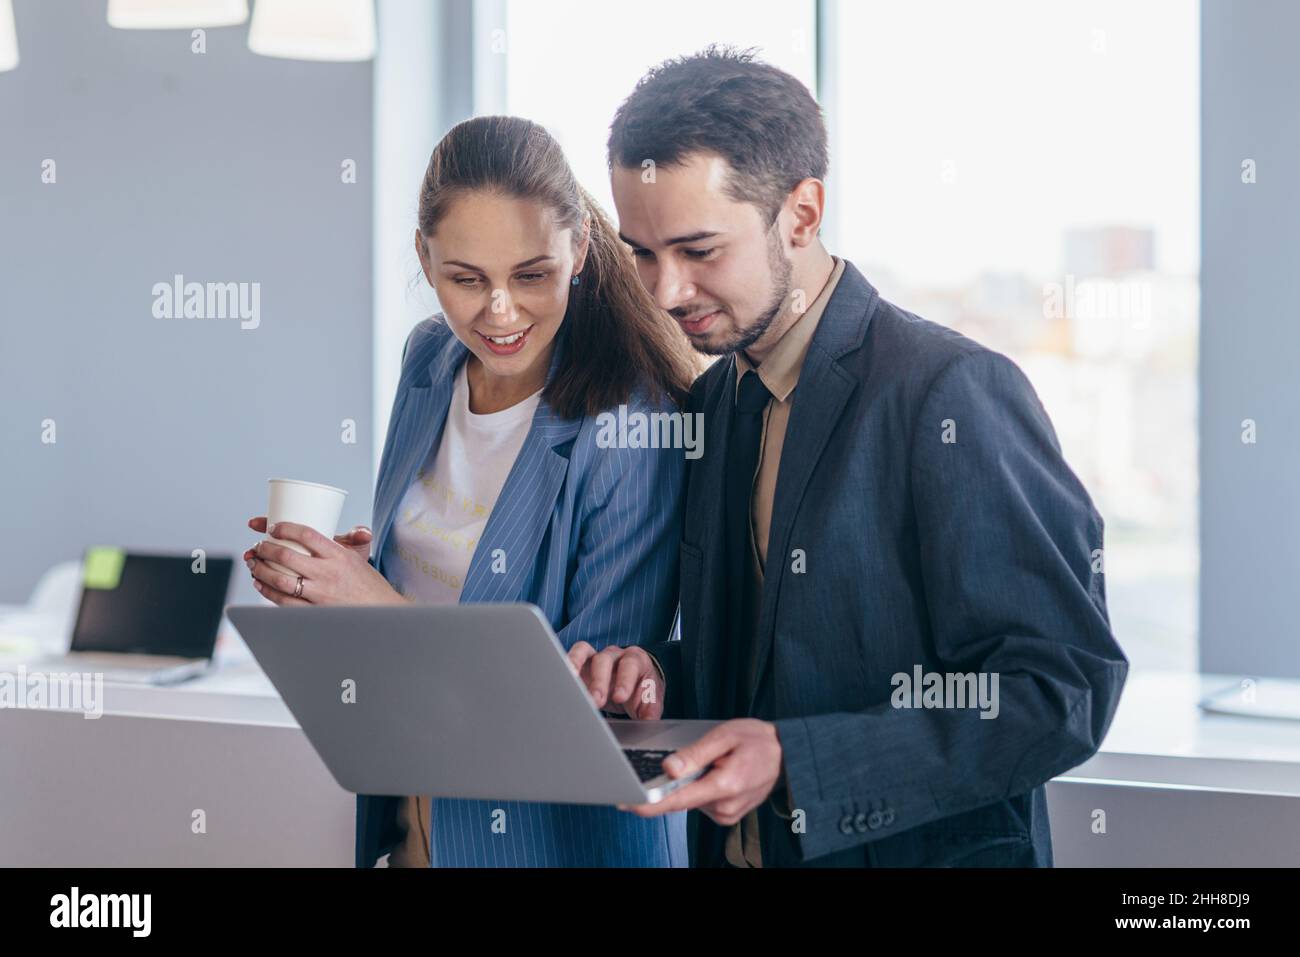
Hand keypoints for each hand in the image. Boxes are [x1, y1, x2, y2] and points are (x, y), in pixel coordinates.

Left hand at [242, 519, 406, 606]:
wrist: (381, 612)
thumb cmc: (369, 584)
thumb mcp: (359, 558)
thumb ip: (348, 541)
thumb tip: (355, 529)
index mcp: (339, 555)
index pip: (306, 534)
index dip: (285, 527)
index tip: (273, 527)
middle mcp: (328, 572)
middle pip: (287, 556)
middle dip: (265, 548)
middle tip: (258, 546)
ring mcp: (319, 593)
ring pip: (280, 579)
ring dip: (261, 569)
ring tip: (254, 563)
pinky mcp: (314, 611)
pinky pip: (283, 601)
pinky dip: (267, 591)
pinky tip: (260, 584)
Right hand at [566, 642, 664, 719]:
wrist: (635, 682)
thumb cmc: (641, 691)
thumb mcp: (650, 702)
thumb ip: (649, 713)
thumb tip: (648, 725)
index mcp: (636, 660)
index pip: (630, 665)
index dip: (624, 681)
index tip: (619, 697)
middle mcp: (615, 655)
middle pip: (604, 660)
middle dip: (599, 681)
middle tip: (595, 701)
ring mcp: (596, 656)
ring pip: (584, 652)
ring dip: (576, 668)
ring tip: (571, 686)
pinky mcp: (581, 662)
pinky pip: (573, 655)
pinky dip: (567, 663)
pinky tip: (561, 678)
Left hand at [618, 719, 782, 825]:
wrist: (787, 755)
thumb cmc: (757, 740)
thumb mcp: (725, 736)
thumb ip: (695, 754)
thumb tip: (668, 769)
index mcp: (724, 786)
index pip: (677, 800)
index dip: (648, 804)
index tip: (625, 803)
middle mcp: (724, 806)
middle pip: (680, 800)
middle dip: (669, 784)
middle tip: (676, 762)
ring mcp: (726, 813)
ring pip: (689, 800)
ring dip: (688, 783)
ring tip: (712, 761)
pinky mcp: (726, 814)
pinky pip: (700, 802)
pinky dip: (698, 788)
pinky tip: (714, 772)